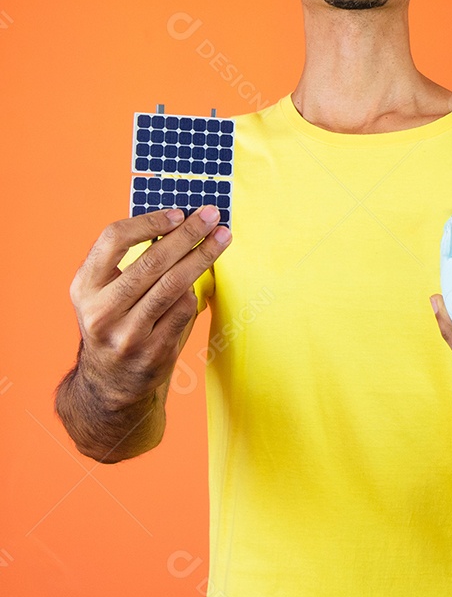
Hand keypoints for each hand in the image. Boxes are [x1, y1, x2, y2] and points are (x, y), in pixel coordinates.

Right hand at [69, 206, 231, 408]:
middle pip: (152, 261)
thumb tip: (177, 220)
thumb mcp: (104, 292)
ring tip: (222, 238)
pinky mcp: (153, 352)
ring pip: (173, 285)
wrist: (110, 382)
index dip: (148, 222)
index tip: (178, 213)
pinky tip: (199, 283)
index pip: (113, 239)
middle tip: (212, 216)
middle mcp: (101, 311)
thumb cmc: (115, 321)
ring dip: (203, 257)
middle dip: (187, 234)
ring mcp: (127, 335)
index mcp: (85, 287)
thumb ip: (128, 260)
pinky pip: (183, 310)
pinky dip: (193, 292)